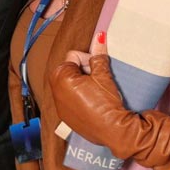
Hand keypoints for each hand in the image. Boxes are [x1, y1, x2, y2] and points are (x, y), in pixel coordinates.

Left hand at [51, 33, 169, 169]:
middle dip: (83, 71)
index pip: (73, 56)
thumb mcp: (103, 75)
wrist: (114, 131)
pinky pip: (70, 101)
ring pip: (69, 85)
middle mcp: (55, 92)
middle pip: (69, 70)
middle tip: (98, 79)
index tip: (98, 69)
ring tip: (97, 92)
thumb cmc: (107, 102)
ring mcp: (60, 106)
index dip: (88, 60)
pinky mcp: (66, 118)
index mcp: (60, 77)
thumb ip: (98, 55)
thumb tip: (99, 38)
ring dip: (81, 84)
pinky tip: (93, 103)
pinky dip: (79, 98)